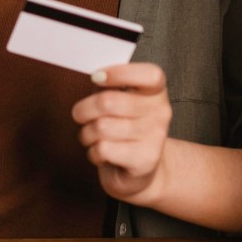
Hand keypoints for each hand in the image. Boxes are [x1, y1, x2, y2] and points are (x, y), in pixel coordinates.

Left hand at [71, 62, 172, 201]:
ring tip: (93, 137)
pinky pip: (103, 149)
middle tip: (80, 115)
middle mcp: (161, 112)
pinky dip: (93, 153)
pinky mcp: (145, 159)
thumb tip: (97, 77)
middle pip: (109, 102)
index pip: (150, 75)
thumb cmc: (122, 127)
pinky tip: (102, 154)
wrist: (140, 168)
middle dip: (84, 110)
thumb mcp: (119, 100)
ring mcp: (155, 136)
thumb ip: (110, 86)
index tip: (96, 77)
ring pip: (102, 127)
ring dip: (87, 134)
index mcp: (156, 92)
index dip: (120, 73)